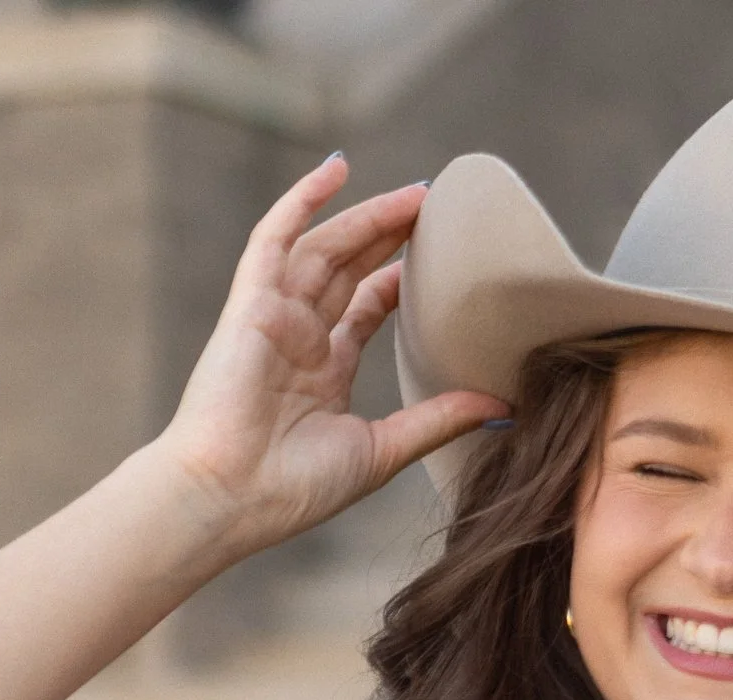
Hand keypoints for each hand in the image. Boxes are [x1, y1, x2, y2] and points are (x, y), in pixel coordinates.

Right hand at [153, 156, 510, 553]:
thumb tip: (503, 405)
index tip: (443, 258)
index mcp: (322, 373)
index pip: (365, 309)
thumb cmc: (294, 489)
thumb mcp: (384, 450)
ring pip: (325, 247)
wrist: (230, 499)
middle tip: (438, 207)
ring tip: (419, 193)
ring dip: (367, 216)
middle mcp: (297, 339)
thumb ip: (439, 420)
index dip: (399, 280)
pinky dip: (302, 200)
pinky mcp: (250, 304)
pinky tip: (337, 168)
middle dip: (391, 235)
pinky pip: (275, 238)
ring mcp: (272, 317)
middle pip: (349, 269)